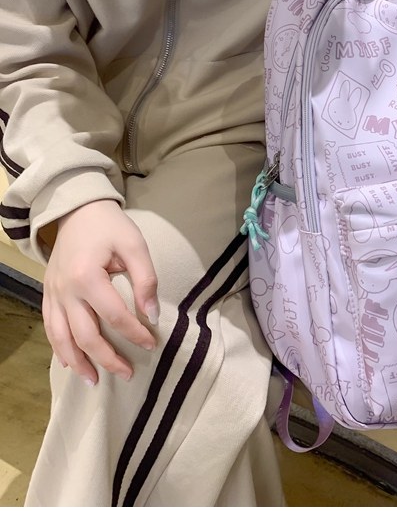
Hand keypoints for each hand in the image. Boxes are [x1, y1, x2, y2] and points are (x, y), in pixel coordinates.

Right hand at [42, 200, 158, 385]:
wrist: (77, 210)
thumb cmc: (110, 226)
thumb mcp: (135, 245)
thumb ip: (146, 279)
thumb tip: (153, 315)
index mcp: (87, 277)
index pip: (115, 315)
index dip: (135, 333)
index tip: (152, 342)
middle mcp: (65, 291)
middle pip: (85, 335)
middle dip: (107, 358)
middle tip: (128, 373)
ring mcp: (53, 295)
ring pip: (62, 338)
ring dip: (78, 363)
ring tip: (95, 380)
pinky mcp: (48, 294)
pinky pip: (51, 328)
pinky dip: (60, 349)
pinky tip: (71, 363)